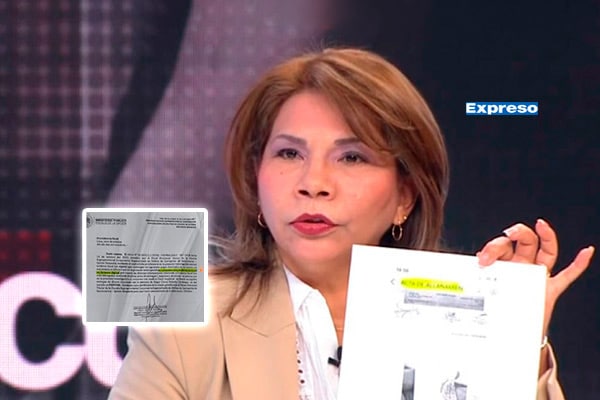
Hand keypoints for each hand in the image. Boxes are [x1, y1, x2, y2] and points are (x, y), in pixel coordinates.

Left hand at [476, 219, 594, 336]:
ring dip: (546, 237)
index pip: (502, 246)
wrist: (507, 334)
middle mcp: (521, 267)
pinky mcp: (550, 290)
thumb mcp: (481, 294)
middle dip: (514, 235)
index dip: (493, 248)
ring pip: (546, 251)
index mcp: (503, 265)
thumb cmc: (493, 312)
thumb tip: (469, 275)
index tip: (483, 257)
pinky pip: (569, 274)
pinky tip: (586, 251)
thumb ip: (476, 284)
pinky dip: (579, 263)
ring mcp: (537, 277)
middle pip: (523, 242)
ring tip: (541, 225)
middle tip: (507, 235)